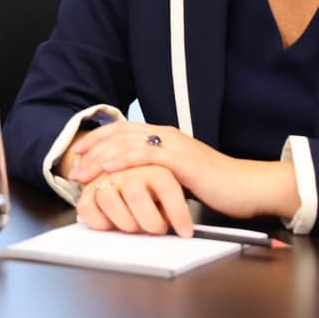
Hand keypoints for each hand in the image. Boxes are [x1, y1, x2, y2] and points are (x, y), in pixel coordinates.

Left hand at [66, 121, 298, 222]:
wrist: (247, 186)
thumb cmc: (216, 185)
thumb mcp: (179, 175)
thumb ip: (158, 171)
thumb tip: (134, 182)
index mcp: (164, 136)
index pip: (122, 131)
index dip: (97, 139)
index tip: (77, 152)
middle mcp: (165, 134)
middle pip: (119, 134)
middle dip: (91, 148)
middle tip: (72, 163)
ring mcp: (173, 144)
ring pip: (126, 142)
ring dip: (100, 156)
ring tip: (82, 170)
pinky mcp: (180, 158)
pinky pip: (145, 154)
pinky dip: (122, 159)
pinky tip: (107, 168)